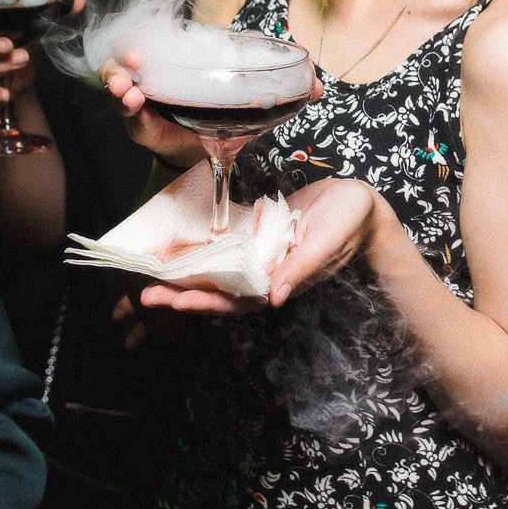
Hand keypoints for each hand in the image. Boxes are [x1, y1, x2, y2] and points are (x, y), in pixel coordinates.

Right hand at [103, 61, 324, 171]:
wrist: (209, 152)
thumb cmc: (226, 118)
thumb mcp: (252, 101)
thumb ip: (285, 92)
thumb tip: (319, 86)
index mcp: (182, 63)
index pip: (156, 40)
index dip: (143, 37)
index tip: (142, 44)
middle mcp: (159, 75)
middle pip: (128, 58)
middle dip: (123, 59)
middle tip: (133, 64)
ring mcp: (147, 98)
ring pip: (119, 82)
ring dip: (118, 81)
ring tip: (128, 90)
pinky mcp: (142, 124)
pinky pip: (128, 114)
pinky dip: (128, 109)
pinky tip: (134, 106)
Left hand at [134, 175, 385, 314]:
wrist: (360, 205)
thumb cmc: (349, 222)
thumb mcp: (328, 240)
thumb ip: (302, 268)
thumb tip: (275, 298)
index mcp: (281, 280)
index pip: (238, 300)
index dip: (207, 303)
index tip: (176, 303)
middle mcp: (267, 273)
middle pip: (220, 291)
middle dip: (184, 294)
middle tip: (147, 294)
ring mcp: (262, 257)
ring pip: (219, 272)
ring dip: (189, 275)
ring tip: (154, 276)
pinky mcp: (260, 238)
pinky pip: (227, 251)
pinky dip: (205, 253)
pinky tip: (180, 251)